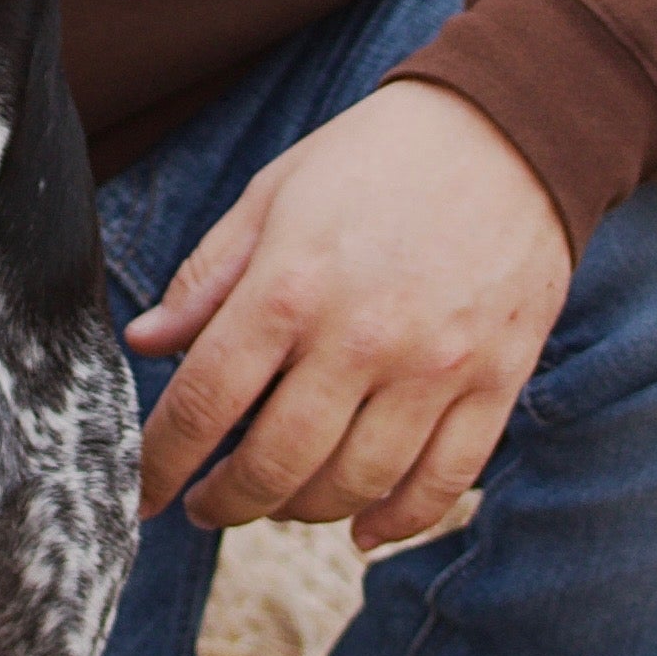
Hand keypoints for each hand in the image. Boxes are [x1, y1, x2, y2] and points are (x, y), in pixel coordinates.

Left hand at [127, 80, 574, 551]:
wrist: (511, 127)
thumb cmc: (376, 158)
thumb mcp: (273, 195)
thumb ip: (208, 277)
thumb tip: (146, 342)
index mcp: (290, 287)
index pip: (204, 403)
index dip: (162, 462)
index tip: (145, 492)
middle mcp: (360, 339)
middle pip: (275, 464)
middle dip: (225, 501)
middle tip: (206, 506)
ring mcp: (434, 368)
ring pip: (354, 485)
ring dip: (301, 512)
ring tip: (276, 502)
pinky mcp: (496, 383)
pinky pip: (442, 482)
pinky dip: (396, 520)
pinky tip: (362, 529)